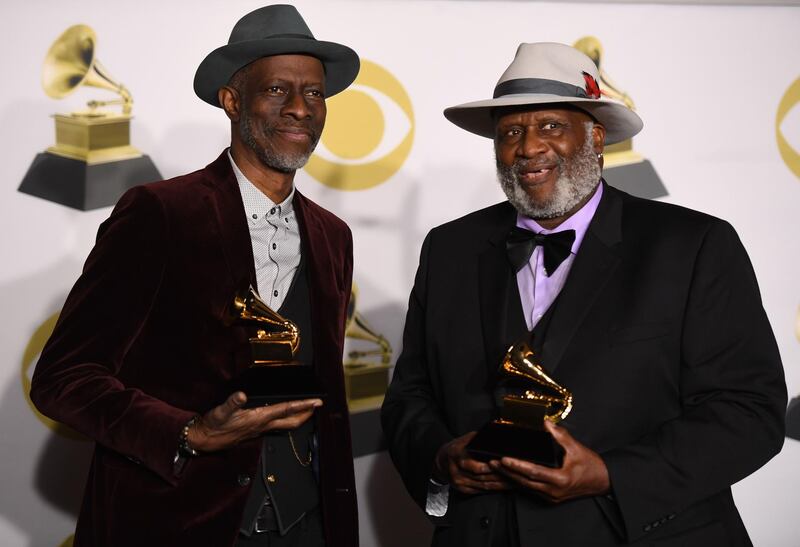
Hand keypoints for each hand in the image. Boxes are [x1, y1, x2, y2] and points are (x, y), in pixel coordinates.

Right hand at [188, 392, 321, 451]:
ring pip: (286, 425)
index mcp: (259, 418)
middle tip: (317, 406)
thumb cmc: (214, 426)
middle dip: (306, 415)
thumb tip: (241, 395)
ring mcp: (261, 429)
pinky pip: (277, 426)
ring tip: (306, 410)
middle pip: (292, 422)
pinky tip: (284, 415)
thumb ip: (232, 402)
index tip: (317, 402)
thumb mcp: (222, 411)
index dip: (303, 405)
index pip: (286, 410)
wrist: (206, 440)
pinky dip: (286, 419)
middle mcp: (263, 425)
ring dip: (298, 418)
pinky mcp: (256, 431)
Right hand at [434, 431, 511, 494]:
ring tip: (517, 482)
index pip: (476, 466)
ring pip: (485, 486)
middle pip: (483, 477)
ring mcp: (460, 482)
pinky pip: (483, 490)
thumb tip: (498, 434)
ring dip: (502, 485)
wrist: (442, 461)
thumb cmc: (458, 447)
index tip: (507, 465)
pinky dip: (496, 488)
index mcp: (457, 455)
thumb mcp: (466, 439)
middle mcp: (457, 471)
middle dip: (502, 477)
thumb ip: (480, 439)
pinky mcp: (464, 490)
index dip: (492, 468)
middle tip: (518, 475)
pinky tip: (506, 486)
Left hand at [490, 420, 609, 502]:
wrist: (602, 481)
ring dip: (510, 477)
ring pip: (525, 487)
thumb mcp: (576, 447)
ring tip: (495, 466)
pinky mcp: (550, 497)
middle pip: (524, 481)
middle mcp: (553, 491)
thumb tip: (544, 423)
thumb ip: (559, 435)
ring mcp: (551, 496)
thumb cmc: (590, 465)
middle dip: (506, 471)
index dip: (516, 465)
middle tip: (491, 461)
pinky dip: (519, 481)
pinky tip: (509, 474)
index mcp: (560, 479)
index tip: (503, 458)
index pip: (533, 471)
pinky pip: (531, 489)